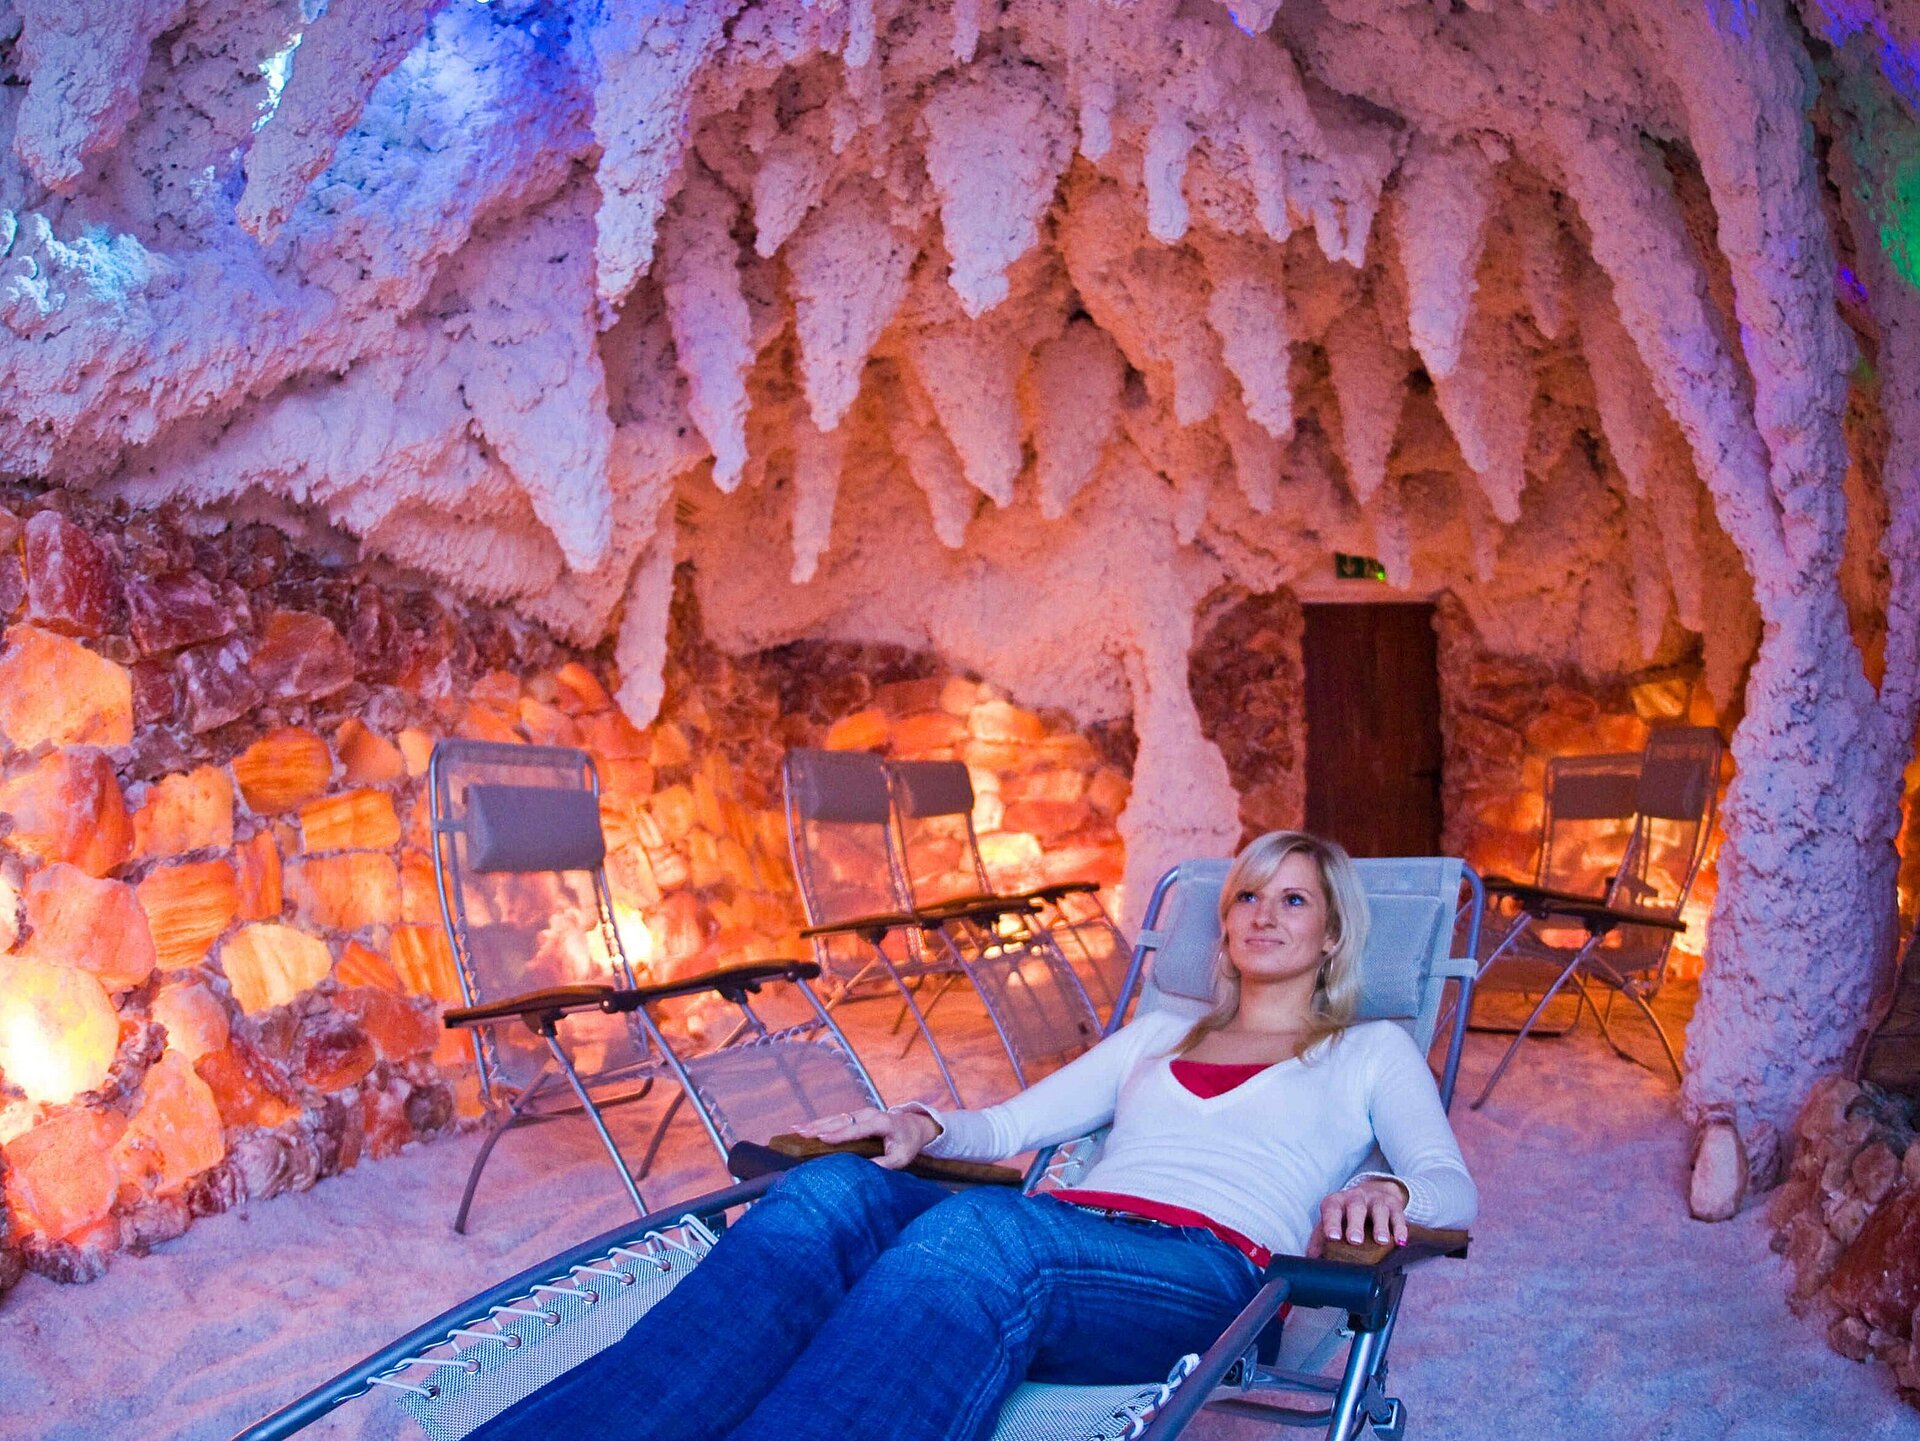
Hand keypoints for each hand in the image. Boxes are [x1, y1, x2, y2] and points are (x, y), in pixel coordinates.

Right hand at [793, 1106, 940, 1169]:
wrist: (915, 1125)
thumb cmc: (908, 1143)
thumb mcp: (902, 1158)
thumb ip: (885, 1164)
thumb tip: (864, 1170)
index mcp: (882, 1122)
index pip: (858, 1129)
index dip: (840, 1134)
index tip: (822, 1138)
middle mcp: (869, 1114)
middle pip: (841, 1120)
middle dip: (820, 1127)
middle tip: (800, 1132)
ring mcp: (861, 1114)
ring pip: (835, 1118)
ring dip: (815, 1124)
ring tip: (796, 1129)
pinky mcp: (855, 1117)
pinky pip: (836, 1120)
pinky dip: (820, 1124)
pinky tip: (805, 1127)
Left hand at [1310, 1178, 1408, 1254]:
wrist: (1374, 1193)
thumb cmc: (1348, 1213)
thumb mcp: (1333, 1220)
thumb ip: (1320, 1238)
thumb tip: (1311, 1258)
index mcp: (1337, 1202)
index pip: (1332, 1209)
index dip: (1331, 1222)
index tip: (1332, 1237)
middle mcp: (1356, 1197)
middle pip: (1355, 1207)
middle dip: (1355, 1224)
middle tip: (1355, 1241)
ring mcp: (1376, 1200)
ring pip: (1379, 1210)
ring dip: (1380, 1226)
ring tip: (1381, 1241)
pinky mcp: (1394, 1205)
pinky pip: (1398, 1216)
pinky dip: (1400, 1229)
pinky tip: (1400, 1241)